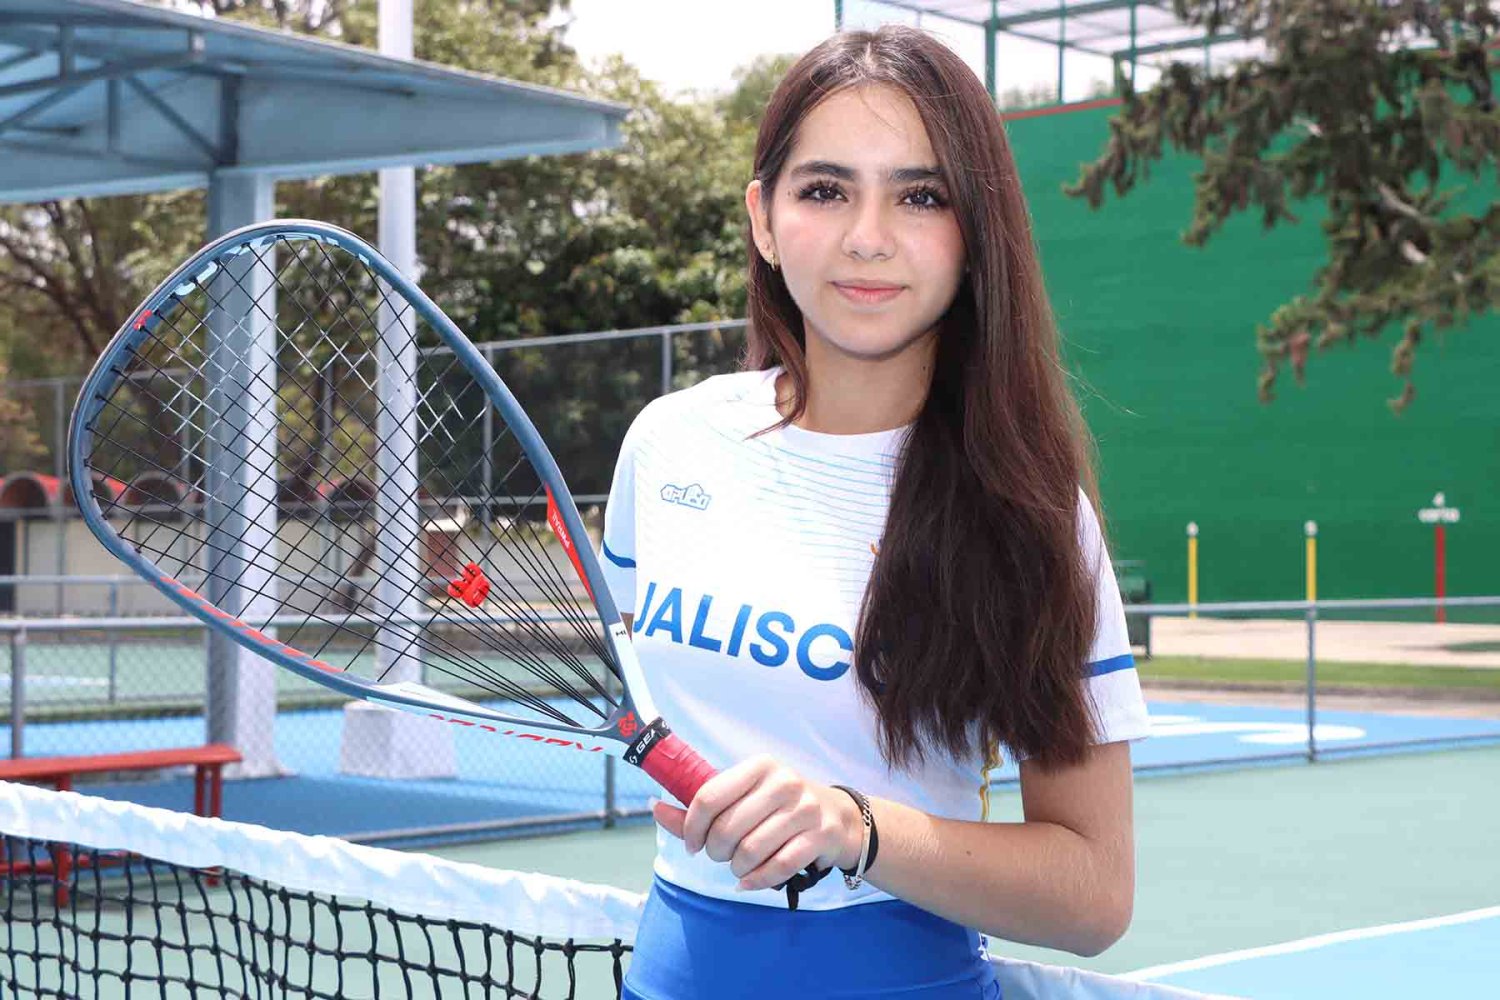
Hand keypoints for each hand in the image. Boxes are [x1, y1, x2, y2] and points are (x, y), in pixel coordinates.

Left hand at [651, 754, 862, 891]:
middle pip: (726, 829)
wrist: (837, 816)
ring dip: (736, 868)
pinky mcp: (821, 836)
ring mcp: (805, 809)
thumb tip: (655, 808)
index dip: (690, 827)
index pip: (708, 797)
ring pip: (750, 851)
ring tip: (738, 866)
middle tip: (720, 855)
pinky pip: (778, 867)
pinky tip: (749, 880)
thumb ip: (697, 806)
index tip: (692, 843)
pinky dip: (756, 880)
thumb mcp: (741, 796)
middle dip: (715, 851)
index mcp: (759, 766)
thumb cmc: (777, 806)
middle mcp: (783, 782)